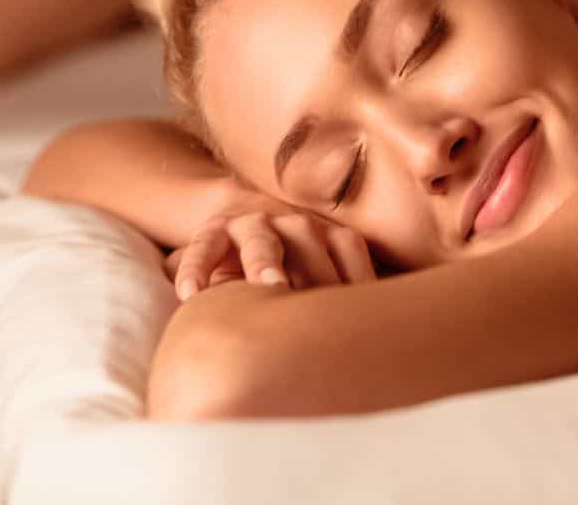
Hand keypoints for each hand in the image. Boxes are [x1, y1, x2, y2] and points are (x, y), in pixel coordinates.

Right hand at [167, 209, 375, 301]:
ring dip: (266, 259)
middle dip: (316, 272)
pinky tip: (193, 294)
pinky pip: (205, 246)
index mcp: (330, 236)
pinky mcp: (214, 231)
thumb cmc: (294, 276)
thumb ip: (348, 304)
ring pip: (261, 238)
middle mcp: (295, 225)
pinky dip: (197, 267)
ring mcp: (253, 225)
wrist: (241, 228)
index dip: (354, 281)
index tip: (363, 321)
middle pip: (309, 240)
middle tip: (320, 308)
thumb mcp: (322, 284)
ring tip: (270, 285)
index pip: (348, 251)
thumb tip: (385, 352)